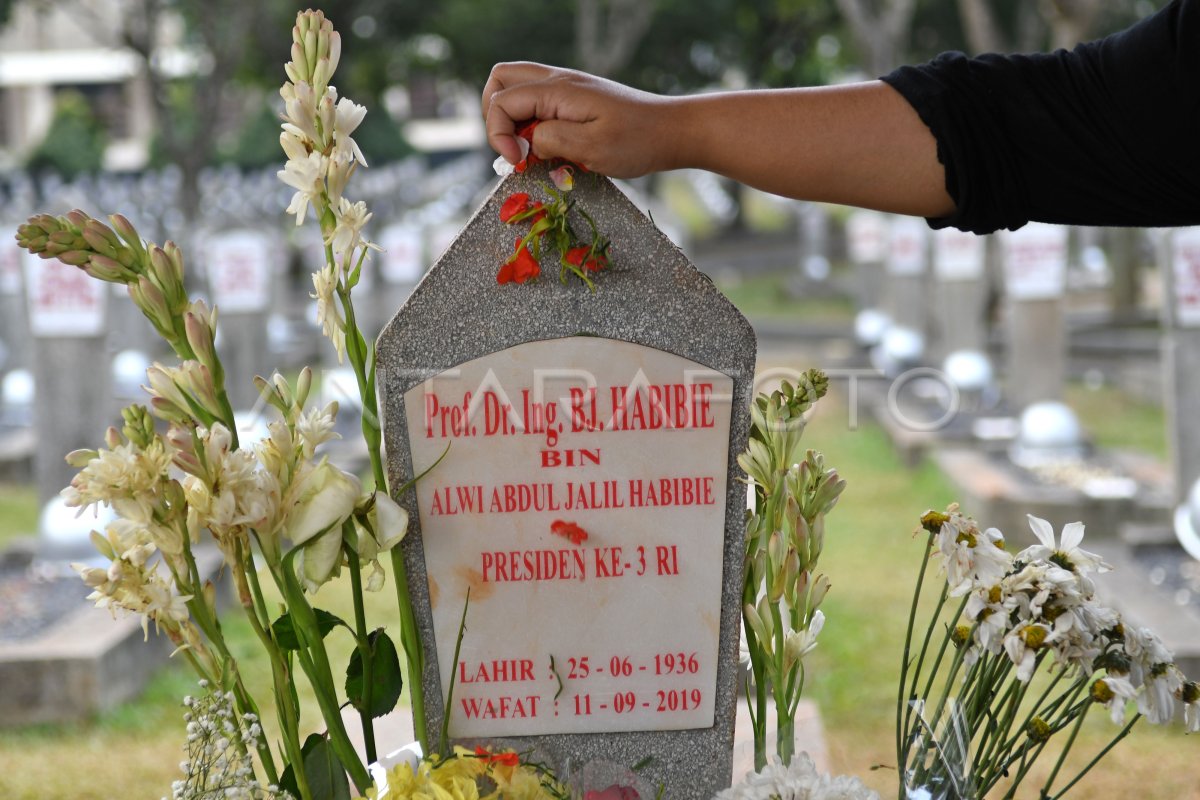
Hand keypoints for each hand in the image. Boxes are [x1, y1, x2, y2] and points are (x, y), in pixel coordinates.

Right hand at [482, 62, 678, 177]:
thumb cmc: (638, 141)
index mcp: (558, 89)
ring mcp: (566, 88)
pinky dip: (532, 124)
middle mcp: (558, 81)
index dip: (498, 133)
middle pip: (501, 79)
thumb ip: (551, 141)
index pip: (502, 100)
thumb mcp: (592, 149)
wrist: (673, 131)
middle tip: (512, 148)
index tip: (517, 161)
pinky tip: (549, 148)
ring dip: (512, 120)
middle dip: (495, 116)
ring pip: (517, 89)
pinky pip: (538, 103)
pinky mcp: (575, 100)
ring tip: (529, 150)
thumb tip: (528, 142)